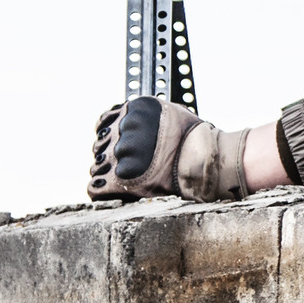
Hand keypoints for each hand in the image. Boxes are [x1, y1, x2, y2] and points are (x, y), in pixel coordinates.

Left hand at [87, 99, 256, 201]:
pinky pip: (96, 187)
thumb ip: (147, 119)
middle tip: (132, 168)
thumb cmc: (195, 142)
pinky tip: (118, 193)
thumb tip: (134, 122)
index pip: (104, 124)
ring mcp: (119, 152)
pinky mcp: (118, 178)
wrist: (207, 163)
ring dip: (109, 175)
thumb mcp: (172, 115)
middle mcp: (122, 127)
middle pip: (101, 146)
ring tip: (130, 182)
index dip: (113, 138)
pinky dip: (105, 192)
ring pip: (97, 167)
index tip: (127, 150)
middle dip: (112, 158)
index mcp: (133, 109)